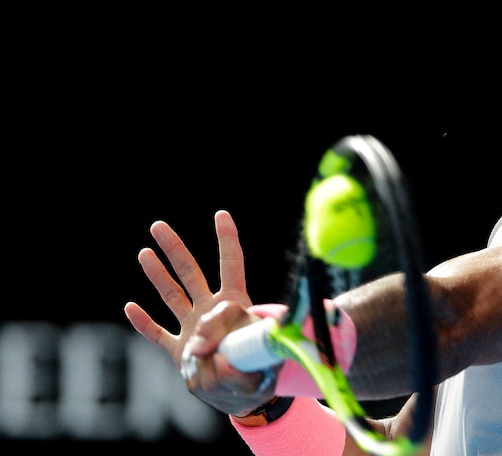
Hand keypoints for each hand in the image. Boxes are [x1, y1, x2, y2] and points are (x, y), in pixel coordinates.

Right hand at [124, 209, 273, 414]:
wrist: (246, 398)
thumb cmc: (259, 373)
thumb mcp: (257, 362)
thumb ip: (233, 357)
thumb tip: (207, 353)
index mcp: (235, 305)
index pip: (231, 266)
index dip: (227, 240)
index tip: (221, 215)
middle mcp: (210, 311)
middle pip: (191, 273)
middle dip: (175, 249)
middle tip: (158, 226)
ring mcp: (192, 328)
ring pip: (172, 296)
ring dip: (157, 276)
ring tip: (144, 253)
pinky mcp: (179, 352)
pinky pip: (158, 334)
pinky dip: (144, 322)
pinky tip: (130, 307)